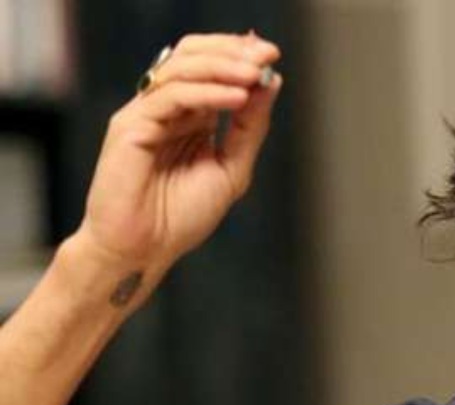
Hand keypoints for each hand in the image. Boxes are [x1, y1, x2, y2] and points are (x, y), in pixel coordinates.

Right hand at [78, 32, 282, 270]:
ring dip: (223, 67)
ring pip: (181, 71)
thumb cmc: (180, 217)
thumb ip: (249, 128)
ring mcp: (145, 115)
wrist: (144, 250)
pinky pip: (170, 98)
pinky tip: (237, 98)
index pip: (211, 68)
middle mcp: (166, 109)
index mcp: (190, 116)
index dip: (240, 57)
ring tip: (255, 74)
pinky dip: (207, 93)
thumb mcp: (231, 169)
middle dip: (232, 52)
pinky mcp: (130, 126)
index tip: (273, 57)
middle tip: (267, 54)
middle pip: (193, 57)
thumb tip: (270, 83)